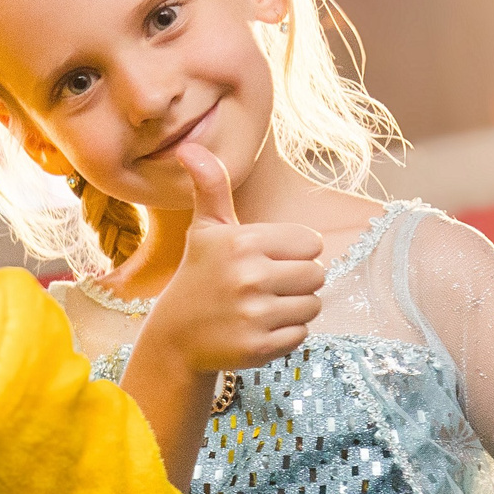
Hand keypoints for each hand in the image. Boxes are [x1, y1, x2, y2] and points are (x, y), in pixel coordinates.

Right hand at [134, 144, 323, 374]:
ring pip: (312, 306)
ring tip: (261, 308)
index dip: (292, 253)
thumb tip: (189, 147)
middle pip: (317, 275)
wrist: (175, 338)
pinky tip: (258, 330)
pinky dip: (285, 335)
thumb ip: (211, 187)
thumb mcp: (205, 230)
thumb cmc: (199, 276)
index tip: (264, 261)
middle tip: (264, 288)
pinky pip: (301, 334)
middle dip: (297, 282)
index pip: (310, 244)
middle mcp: (249, 276)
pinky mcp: (260, 346)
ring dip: (293, 308)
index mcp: (243, 242)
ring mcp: (254, 314)